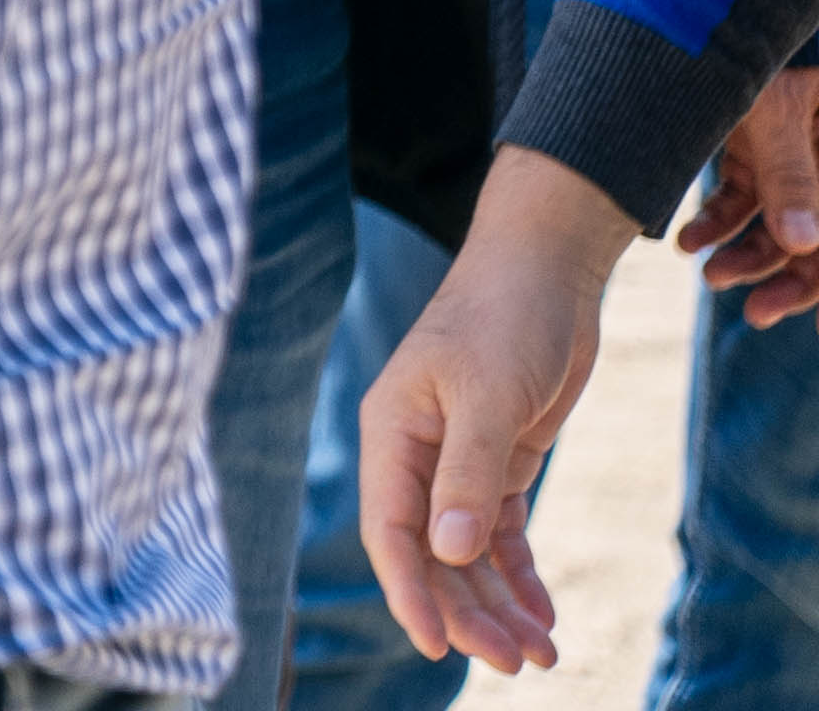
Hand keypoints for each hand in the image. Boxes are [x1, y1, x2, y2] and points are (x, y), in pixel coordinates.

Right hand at [361, 147, 624, 673]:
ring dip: (498, 605)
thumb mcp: (487, 393)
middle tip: (517, 664)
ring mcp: (457, 461)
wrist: (546, 272)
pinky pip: (501, 535)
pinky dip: (520, 576)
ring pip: (466, 553)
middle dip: (468, 612)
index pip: (391, 530)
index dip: (411, 592)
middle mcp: (415, 454)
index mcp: (391, 433)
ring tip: (542, 655)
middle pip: (432, 555)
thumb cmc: (505, 318)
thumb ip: (467, 472)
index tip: (440, 647)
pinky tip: (544, 614)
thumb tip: (448, 553)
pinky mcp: (499, 461)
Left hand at [687, 69, 818, 327]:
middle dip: (787, 275)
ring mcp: (789, 154)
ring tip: (707, 273)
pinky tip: (686, 240)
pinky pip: (742, 198)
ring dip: (746, 254)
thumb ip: (793, 173)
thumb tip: (803, 244)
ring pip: (778, 223)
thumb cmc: (746, 47)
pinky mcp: (751, 148)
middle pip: (817, 236)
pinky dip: (717, 221)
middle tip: (752, 308)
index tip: (786, 308)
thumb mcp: (775, 111)